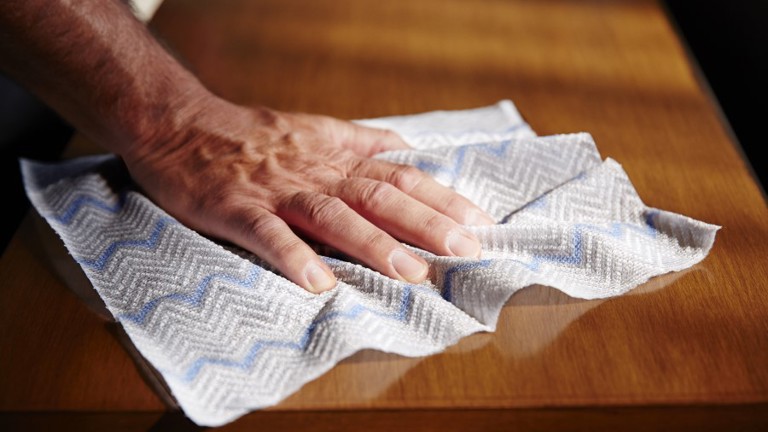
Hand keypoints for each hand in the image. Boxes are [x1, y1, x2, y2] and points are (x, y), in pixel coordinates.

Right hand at [123, 97, 494, 292]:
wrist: (180, 123)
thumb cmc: (250, 134)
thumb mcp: (313, 129)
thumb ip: (360, 141)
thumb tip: (404, 148)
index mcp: (336, 157)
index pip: (400, 176)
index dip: (442, 199)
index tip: (480, 223)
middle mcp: (315, 172)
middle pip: (379, 195)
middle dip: (426, 223)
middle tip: (467, 250)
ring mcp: (277, 191)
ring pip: (332, 215)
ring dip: (373, 244)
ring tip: (412, 273)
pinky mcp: (236, 208)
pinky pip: (267, 233)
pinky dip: (293, 256)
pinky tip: (318, 284)